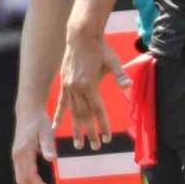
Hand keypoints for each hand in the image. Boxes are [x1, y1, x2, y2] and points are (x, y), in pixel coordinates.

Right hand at [11, 108, 56, 183]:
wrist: (28, 111)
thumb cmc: (40, 121)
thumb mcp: (47, 131)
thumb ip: (49, 146)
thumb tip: (52, 159)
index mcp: (24, 152)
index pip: (30, 176)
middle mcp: (17, 156)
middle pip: (22, 181)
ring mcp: (16, 156)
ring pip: (20, 178)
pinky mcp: (18, 155)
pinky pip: (21, 173)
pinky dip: (29, 181)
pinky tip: (40, 183)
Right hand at [55, 34, 130, 150]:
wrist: (80, 36)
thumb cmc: (100, 48)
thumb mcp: (113, 60)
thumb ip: (120, 75)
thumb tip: (128, 86)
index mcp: (89, 85)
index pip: (98, 110)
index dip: (103, 125)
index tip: (107, 138)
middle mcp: (77, 89)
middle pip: (85, 116)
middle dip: (91, 133)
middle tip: (96, 147)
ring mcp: (68, 88)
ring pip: (73, 113)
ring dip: (77, 129)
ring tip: (79, 144)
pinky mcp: (64, 85)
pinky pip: (62, 104)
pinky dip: (60, 117)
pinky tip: (55, 128)